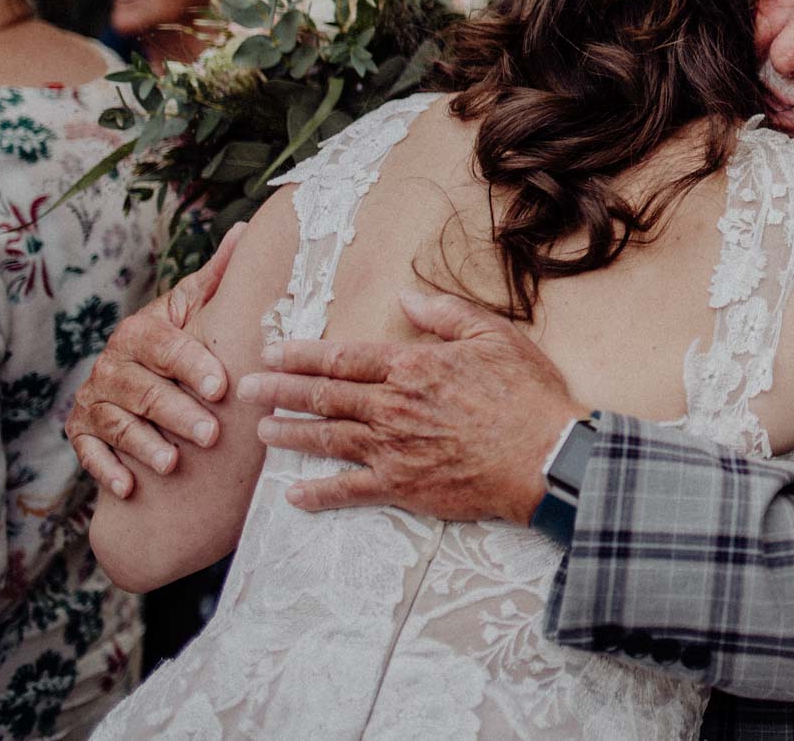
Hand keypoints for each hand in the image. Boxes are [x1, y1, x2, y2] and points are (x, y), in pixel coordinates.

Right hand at [66, 222, 245, 496]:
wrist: (132, 372)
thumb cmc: (176, 339)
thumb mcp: (192, 308)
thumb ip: (216, 279)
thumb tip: (244, 232)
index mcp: (141, 332)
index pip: (166, 348)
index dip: (192, 367)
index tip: (220, 387)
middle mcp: (113, 365)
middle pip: (144, 391)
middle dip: (176, 413)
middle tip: (210, 435)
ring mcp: (94, 400)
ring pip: (119, 424)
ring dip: (145, 445)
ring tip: (173, 465)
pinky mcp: (82, 432)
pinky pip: (89, 452)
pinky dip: (106, 470)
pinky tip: (128, 487)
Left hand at [239, 291, 588, 523]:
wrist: (547, 455)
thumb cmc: (527, 394)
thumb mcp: (494, 336)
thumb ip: (445, 314)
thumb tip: (405, 297)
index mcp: (412, 366)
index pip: (343, 357)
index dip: (302, 353)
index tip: (272, 350)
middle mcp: (392, 406)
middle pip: (323, 396)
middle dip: (280, 390)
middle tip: (246, 387)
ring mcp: (393, 449)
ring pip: (326, 439)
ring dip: (289, 434)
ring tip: (261, 430)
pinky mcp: (403, 486)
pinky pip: (350, 491)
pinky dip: (318, 494)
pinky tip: (293, 495)